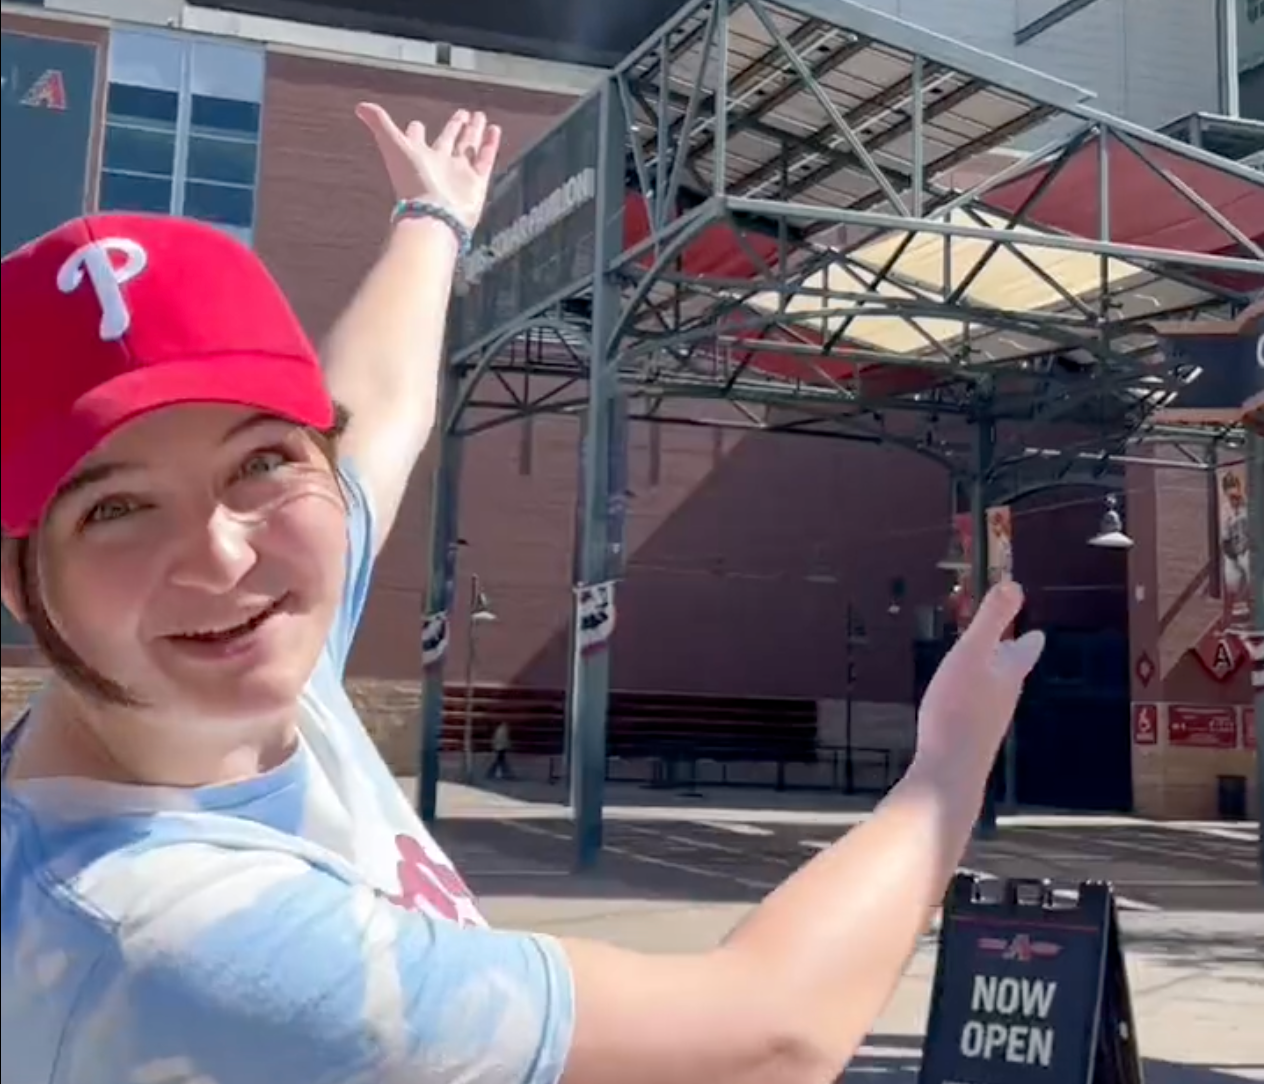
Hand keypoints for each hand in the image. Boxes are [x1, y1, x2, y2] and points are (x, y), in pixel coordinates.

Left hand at [356, 103, 501, 229]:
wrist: (435, 215)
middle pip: (448, 141)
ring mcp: (459, 173)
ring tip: (480, 117)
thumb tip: (360, 106)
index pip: (416, 140)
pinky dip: (490, 144)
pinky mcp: (476, 182)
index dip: (415, 132)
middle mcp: (439, 165)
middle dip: (454, 127)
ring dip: (474, 132)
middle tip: (462, 114)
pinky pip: (485, 159)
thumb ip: (380, 124)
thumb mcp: (394, 146)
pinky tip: (494, 129)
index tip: (417, 124)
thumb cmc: (412, 183)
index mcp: (417, 157)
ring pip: (468, 147)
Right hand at [913, 581, 1043, 782]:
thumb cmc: (959, 707)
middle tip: (1013, 645)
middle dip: (1012, 657)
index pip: (1024, 651)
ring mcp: (987, 721)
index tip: (1038, 634)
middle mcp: (1003, 698)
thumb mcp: (972, 653)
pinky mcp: (969, 738)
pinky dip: (972, 697)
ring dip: (992, 677)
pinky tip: (958, 703)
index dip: (1030, 641)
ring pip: (994, 691)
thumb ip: (991, 619)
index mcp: (1008, 674)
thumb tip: (1015, 583)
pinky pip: (975, 709)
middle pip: (1012, 672)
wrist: (950, 768)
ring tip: (983, 668)